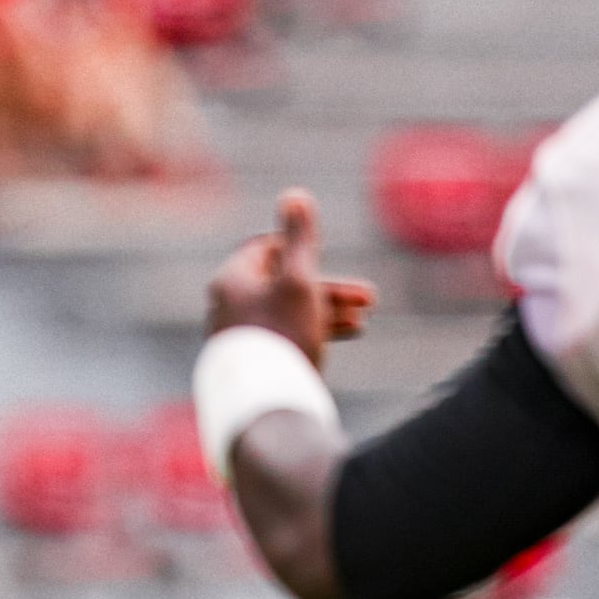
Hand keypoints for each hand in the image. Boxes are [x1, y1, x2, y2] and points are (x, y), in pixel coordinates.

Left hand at [202, 188, 376, 356]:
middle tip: (370, 297)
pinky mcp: (252, 360)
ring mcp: (239, 335)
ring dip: (328, 310)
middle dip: (329, 288)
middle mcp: (227, 305)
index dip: (299, 247)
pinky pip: (283, 335)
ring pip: (288, 311)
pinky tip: (345, 335)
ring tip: (363, 319)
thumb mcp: (299, 280)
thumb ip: (300, 238)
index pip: (264, 248)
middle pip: (282, 283)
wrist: (264, 403)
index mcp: (231, 280)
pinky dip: (313, 330)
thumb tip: (294, 195)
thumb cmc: (282, 335)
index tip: (325, 256)